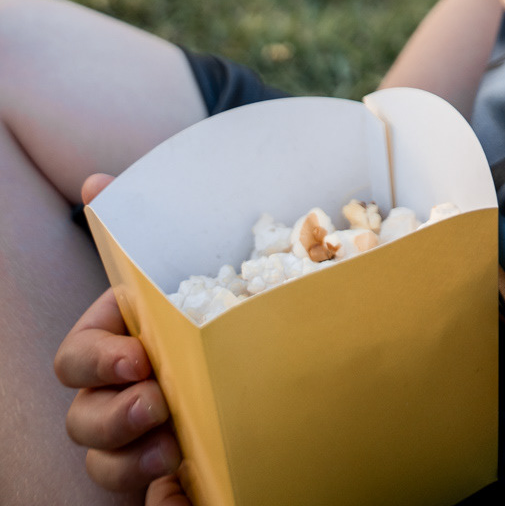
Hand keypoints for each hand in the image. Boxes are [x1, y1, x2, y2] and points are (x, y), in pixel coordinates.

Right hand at [56, 176, 185, 497]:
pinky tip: (185, 496)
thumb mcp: (192, 264)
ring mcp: (145, 441)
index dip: (96, 361)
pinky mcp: (177, 479)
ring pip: (107, 466)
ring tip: (171, 451)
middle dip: (111, 417)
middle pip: (83, 420)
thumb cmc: (217, 304)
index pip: (77, 358)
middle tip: (158, 405)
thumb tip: (96, 181)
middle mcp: (123, 395)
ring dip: (129, 463)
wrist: (276, 364)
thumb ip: (145, 227)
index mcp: (121, 341)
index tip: (138, 359)